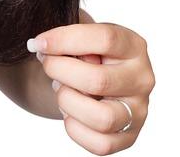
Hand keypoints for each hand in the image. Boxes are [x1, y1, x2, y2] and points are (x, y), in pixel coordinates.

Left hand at [31, 22, 154, 153]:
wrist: (97, 81)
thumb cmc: (87, 54)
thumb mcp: (82, 34)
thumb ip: (68, 35)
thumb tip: (43, 47)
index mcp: (133, 46)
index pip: (104, 39)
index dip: (65, 40)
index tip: (38, 43)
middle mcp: (141, 79)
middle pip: (98, 80)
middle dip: (59, 72)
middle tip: (48, 65)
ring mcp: (138, 111)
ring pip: (101, 118)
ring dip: (68, 102)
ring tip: (62, 90)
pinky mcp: (128, 137)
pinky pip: (100, 144)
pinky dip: (75, 128)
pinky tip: (71, 112)